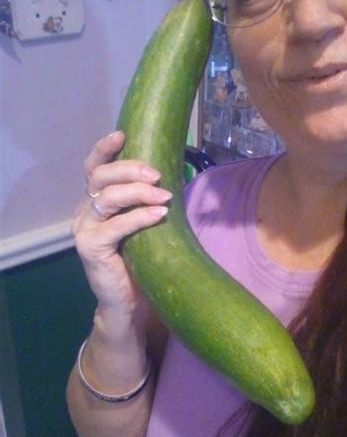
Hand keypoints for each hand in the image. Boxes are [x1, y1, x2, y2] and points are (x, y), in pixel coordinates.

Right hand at [73, 131, 171, 338]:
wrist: (127, 302)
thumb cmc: (138, 260)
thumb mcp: (141, 224)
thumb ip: (144, 201)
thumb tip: (171, 174)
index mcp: (95, 202)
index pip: (94, 168)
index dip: (104, 149)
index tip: (123, 134)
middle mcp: (84, 212)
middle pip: (101, 178)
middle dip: (130, 170)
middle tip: (157, 174)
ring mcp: (84, 230)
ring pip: (107, 198)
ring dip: (138, 192)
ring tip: (164, 195)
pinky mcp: (90, 248)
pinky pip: (115, 226)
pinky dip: (139, 216)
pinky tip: (159, 214)